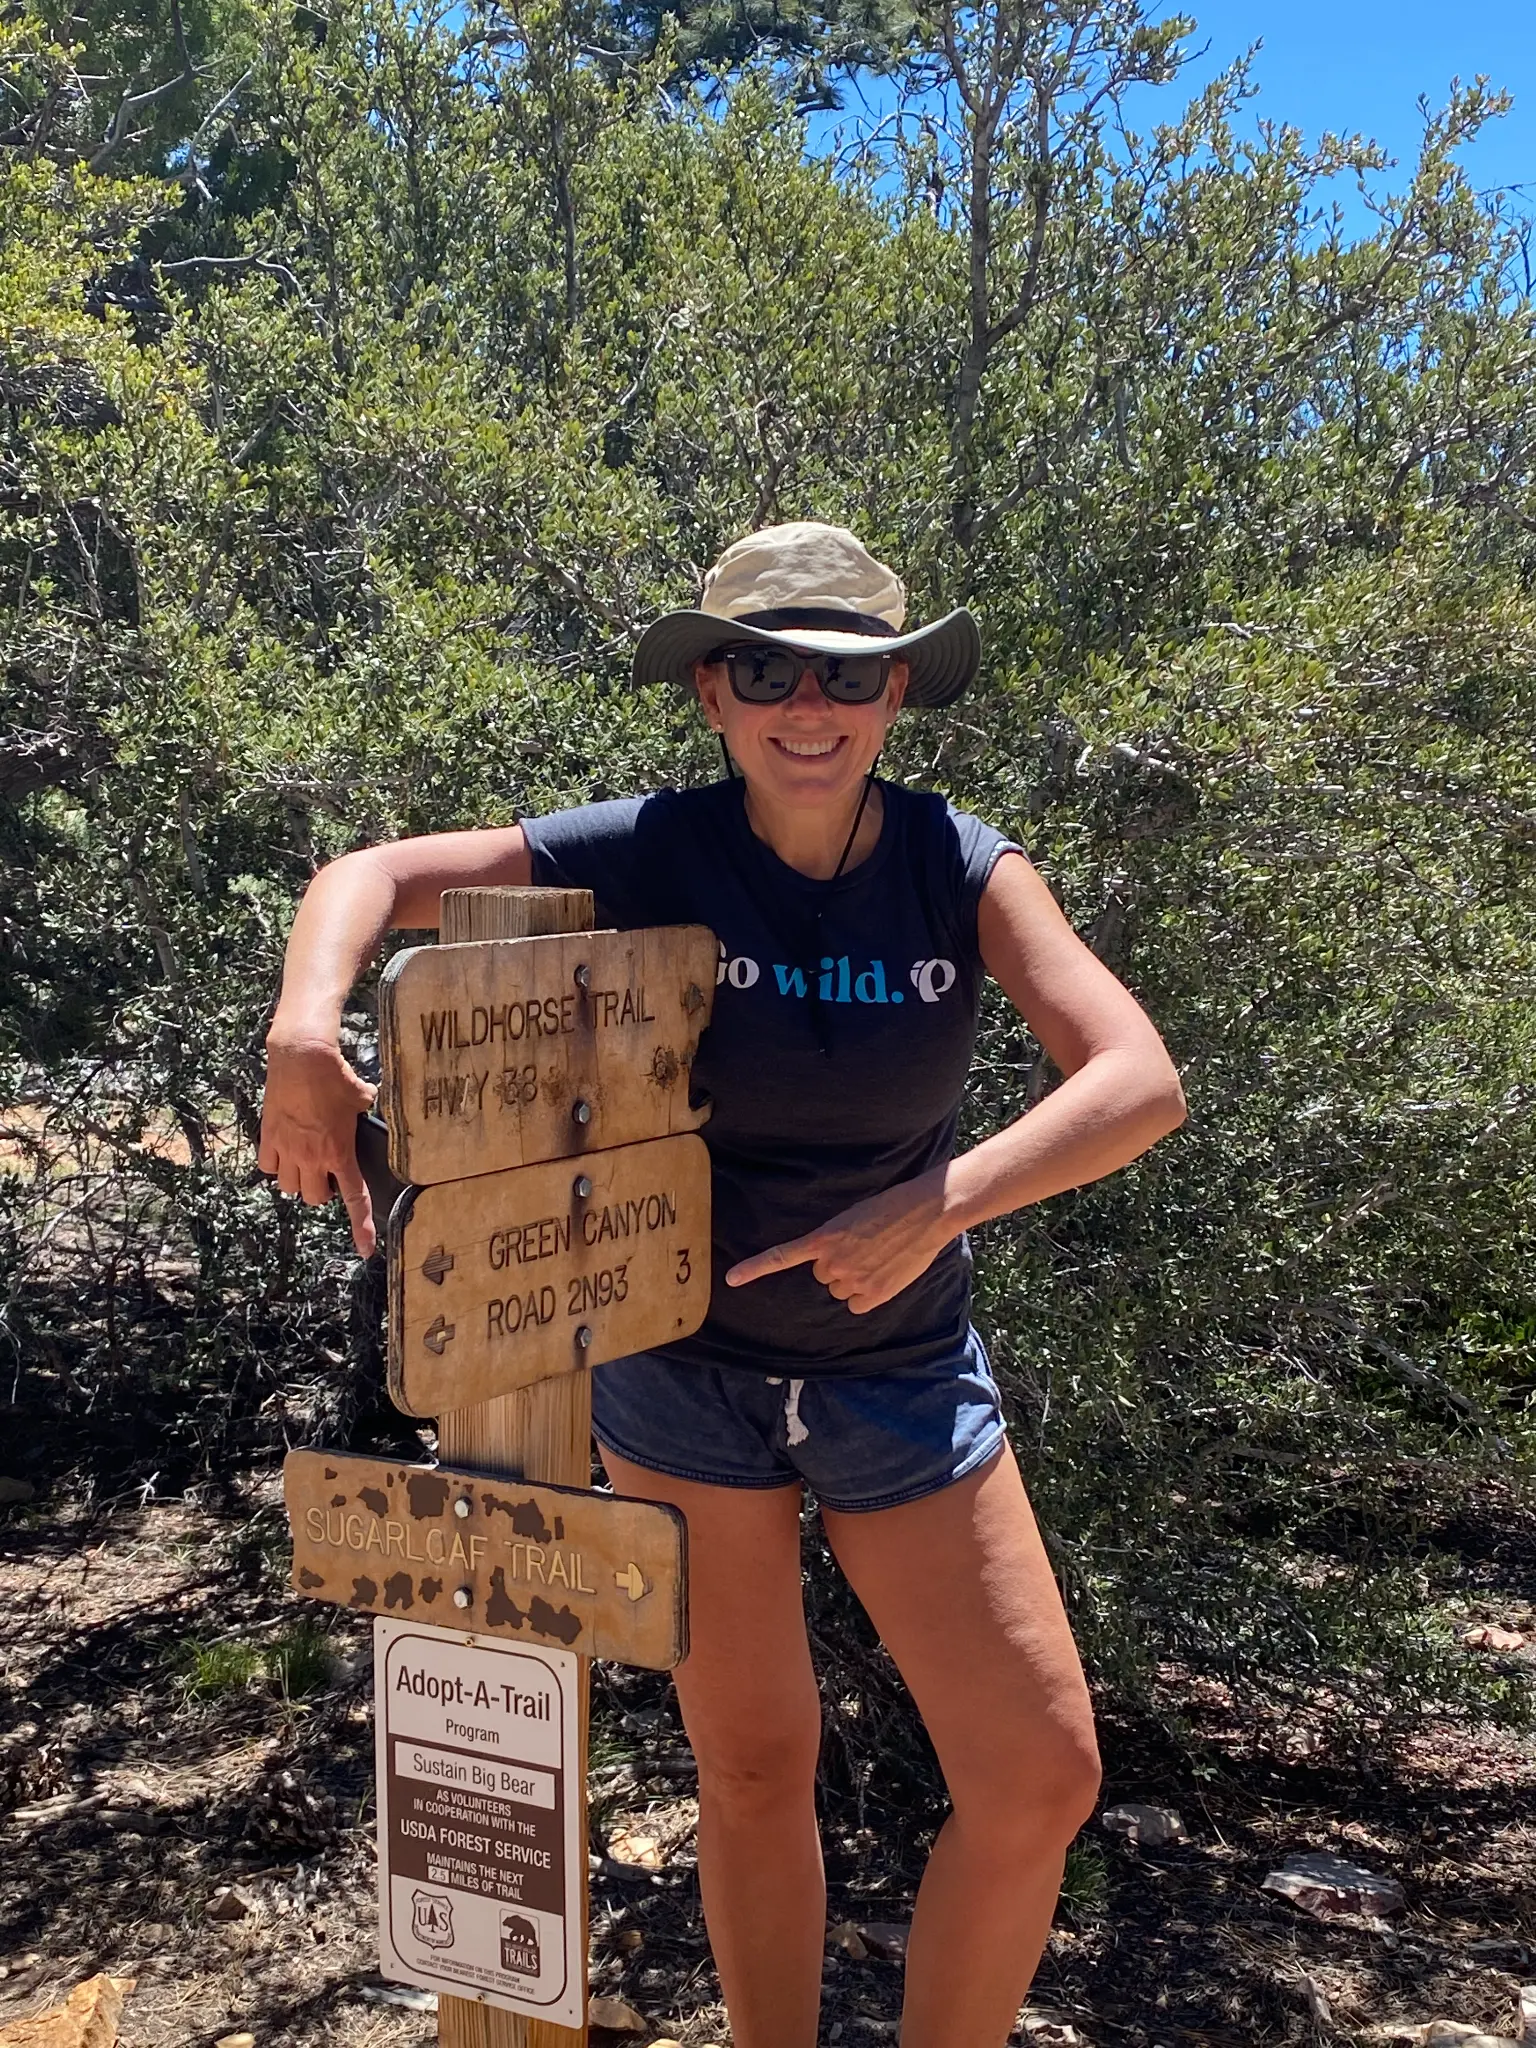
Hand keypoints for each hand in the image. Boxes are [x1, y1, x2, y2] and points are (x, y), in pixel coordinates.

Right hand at [259, 1035, 378, 1255]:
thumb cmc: (334, 1077)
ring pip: (290, 1188)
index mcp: (340, 1152)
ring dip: (299, 1181)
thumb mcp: (361, 1096)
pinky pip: (269, 1168)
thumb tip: (368, 1100)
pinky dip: (276, 1166)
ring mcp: (288, 1150)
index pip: (353, 1198)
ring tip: (305, 1163)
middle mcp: (312, 1157)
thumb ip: (365, 1108)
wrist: (302, 1058)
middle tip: (327, 1175)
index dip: (362, 1227)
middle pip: (315, 1199)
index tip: (366, 1249)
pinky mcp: (269, 1138)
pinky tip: (284, 1151)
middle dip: (323, 1192)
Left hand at [724, 1171, 954, 1315]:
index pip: (782, 1256)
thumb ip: (837, 1242)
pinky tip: (884, 1275)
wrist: (925, 1211)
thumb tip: (833, 1266)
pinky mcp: (872, 1293)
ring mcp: (852, 1280)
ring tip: (879, 1258)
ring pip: (842, 1290)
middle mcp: (832, 1262)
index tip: (731, 1280)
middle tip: (864, 1247)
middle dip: (838, 1265)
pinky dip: (869, 1295)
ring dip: (855, 1279)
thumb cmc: (892, 1207)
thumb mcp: (853, 1218)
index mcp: (824, 1238)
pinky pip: (857, 1304)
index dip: (755, 1269)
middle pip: (823, 1275)